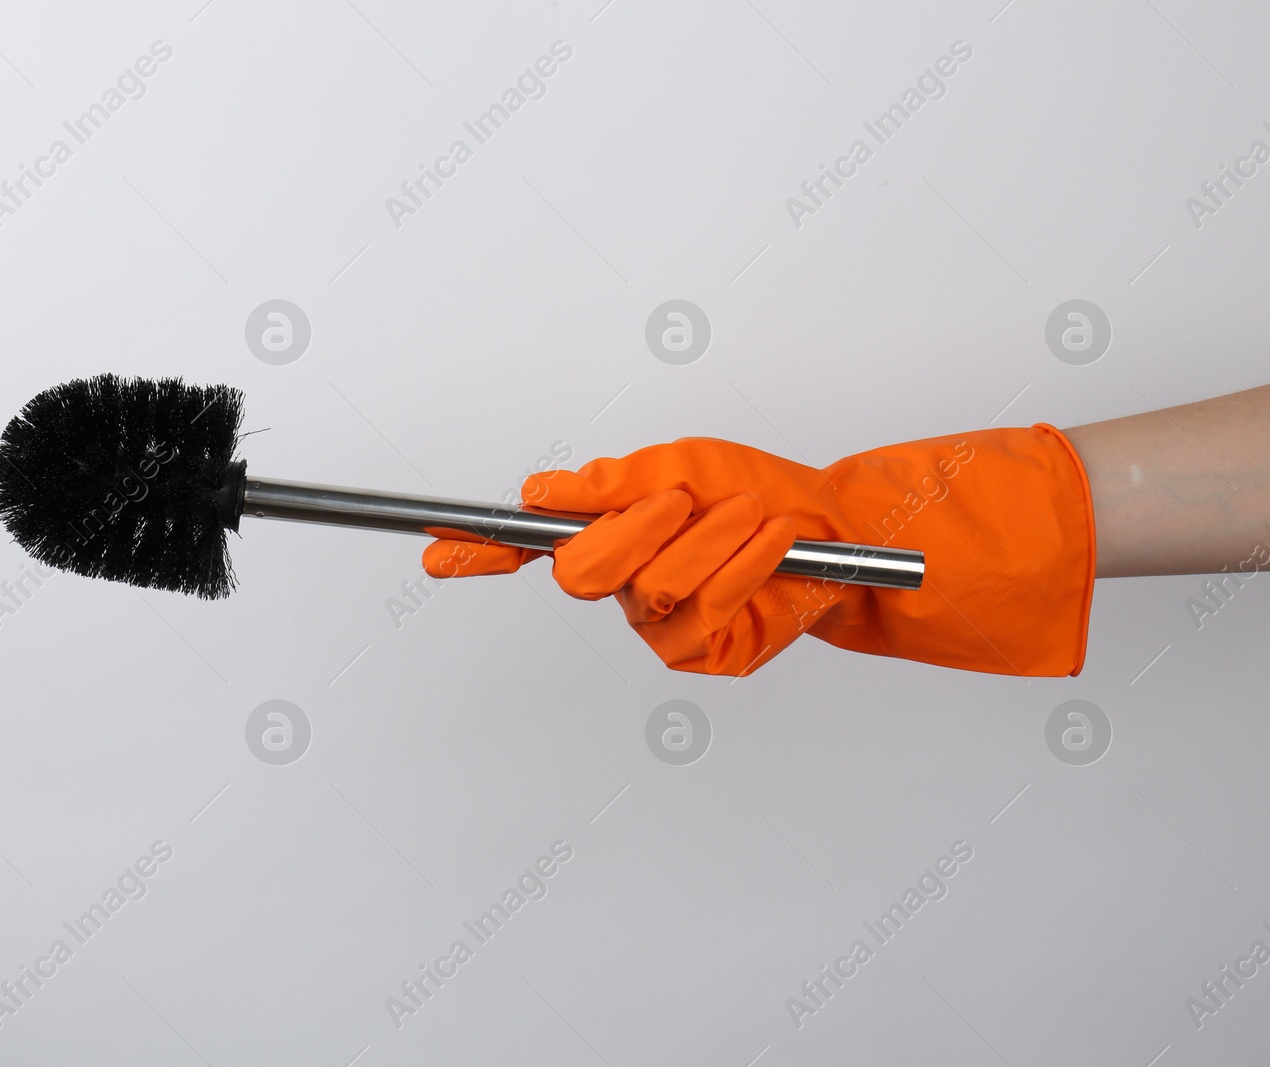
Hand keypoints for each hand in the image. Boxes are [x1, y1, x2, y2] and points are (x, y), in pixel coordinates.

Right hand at [424, 428, 1096, 677]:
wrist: (836, 528)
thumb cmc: (752, 491)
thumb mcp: (680, 466)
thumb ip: (611, 484)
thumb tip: (540, 494)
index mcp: (604, 535)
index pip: (524, 548)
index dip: (477, 551)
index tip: (433, 550)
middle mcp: (620, 585)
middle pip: (582, 575)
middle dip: (633, 529)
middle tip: (678, 499)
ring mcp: (658, 626)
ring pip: (653, 587)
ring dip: (710, 538)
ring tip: (751, 514)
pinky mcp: (704, 654)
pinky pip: (705, 609)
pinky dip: (744, 565)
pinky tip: (772, 545)